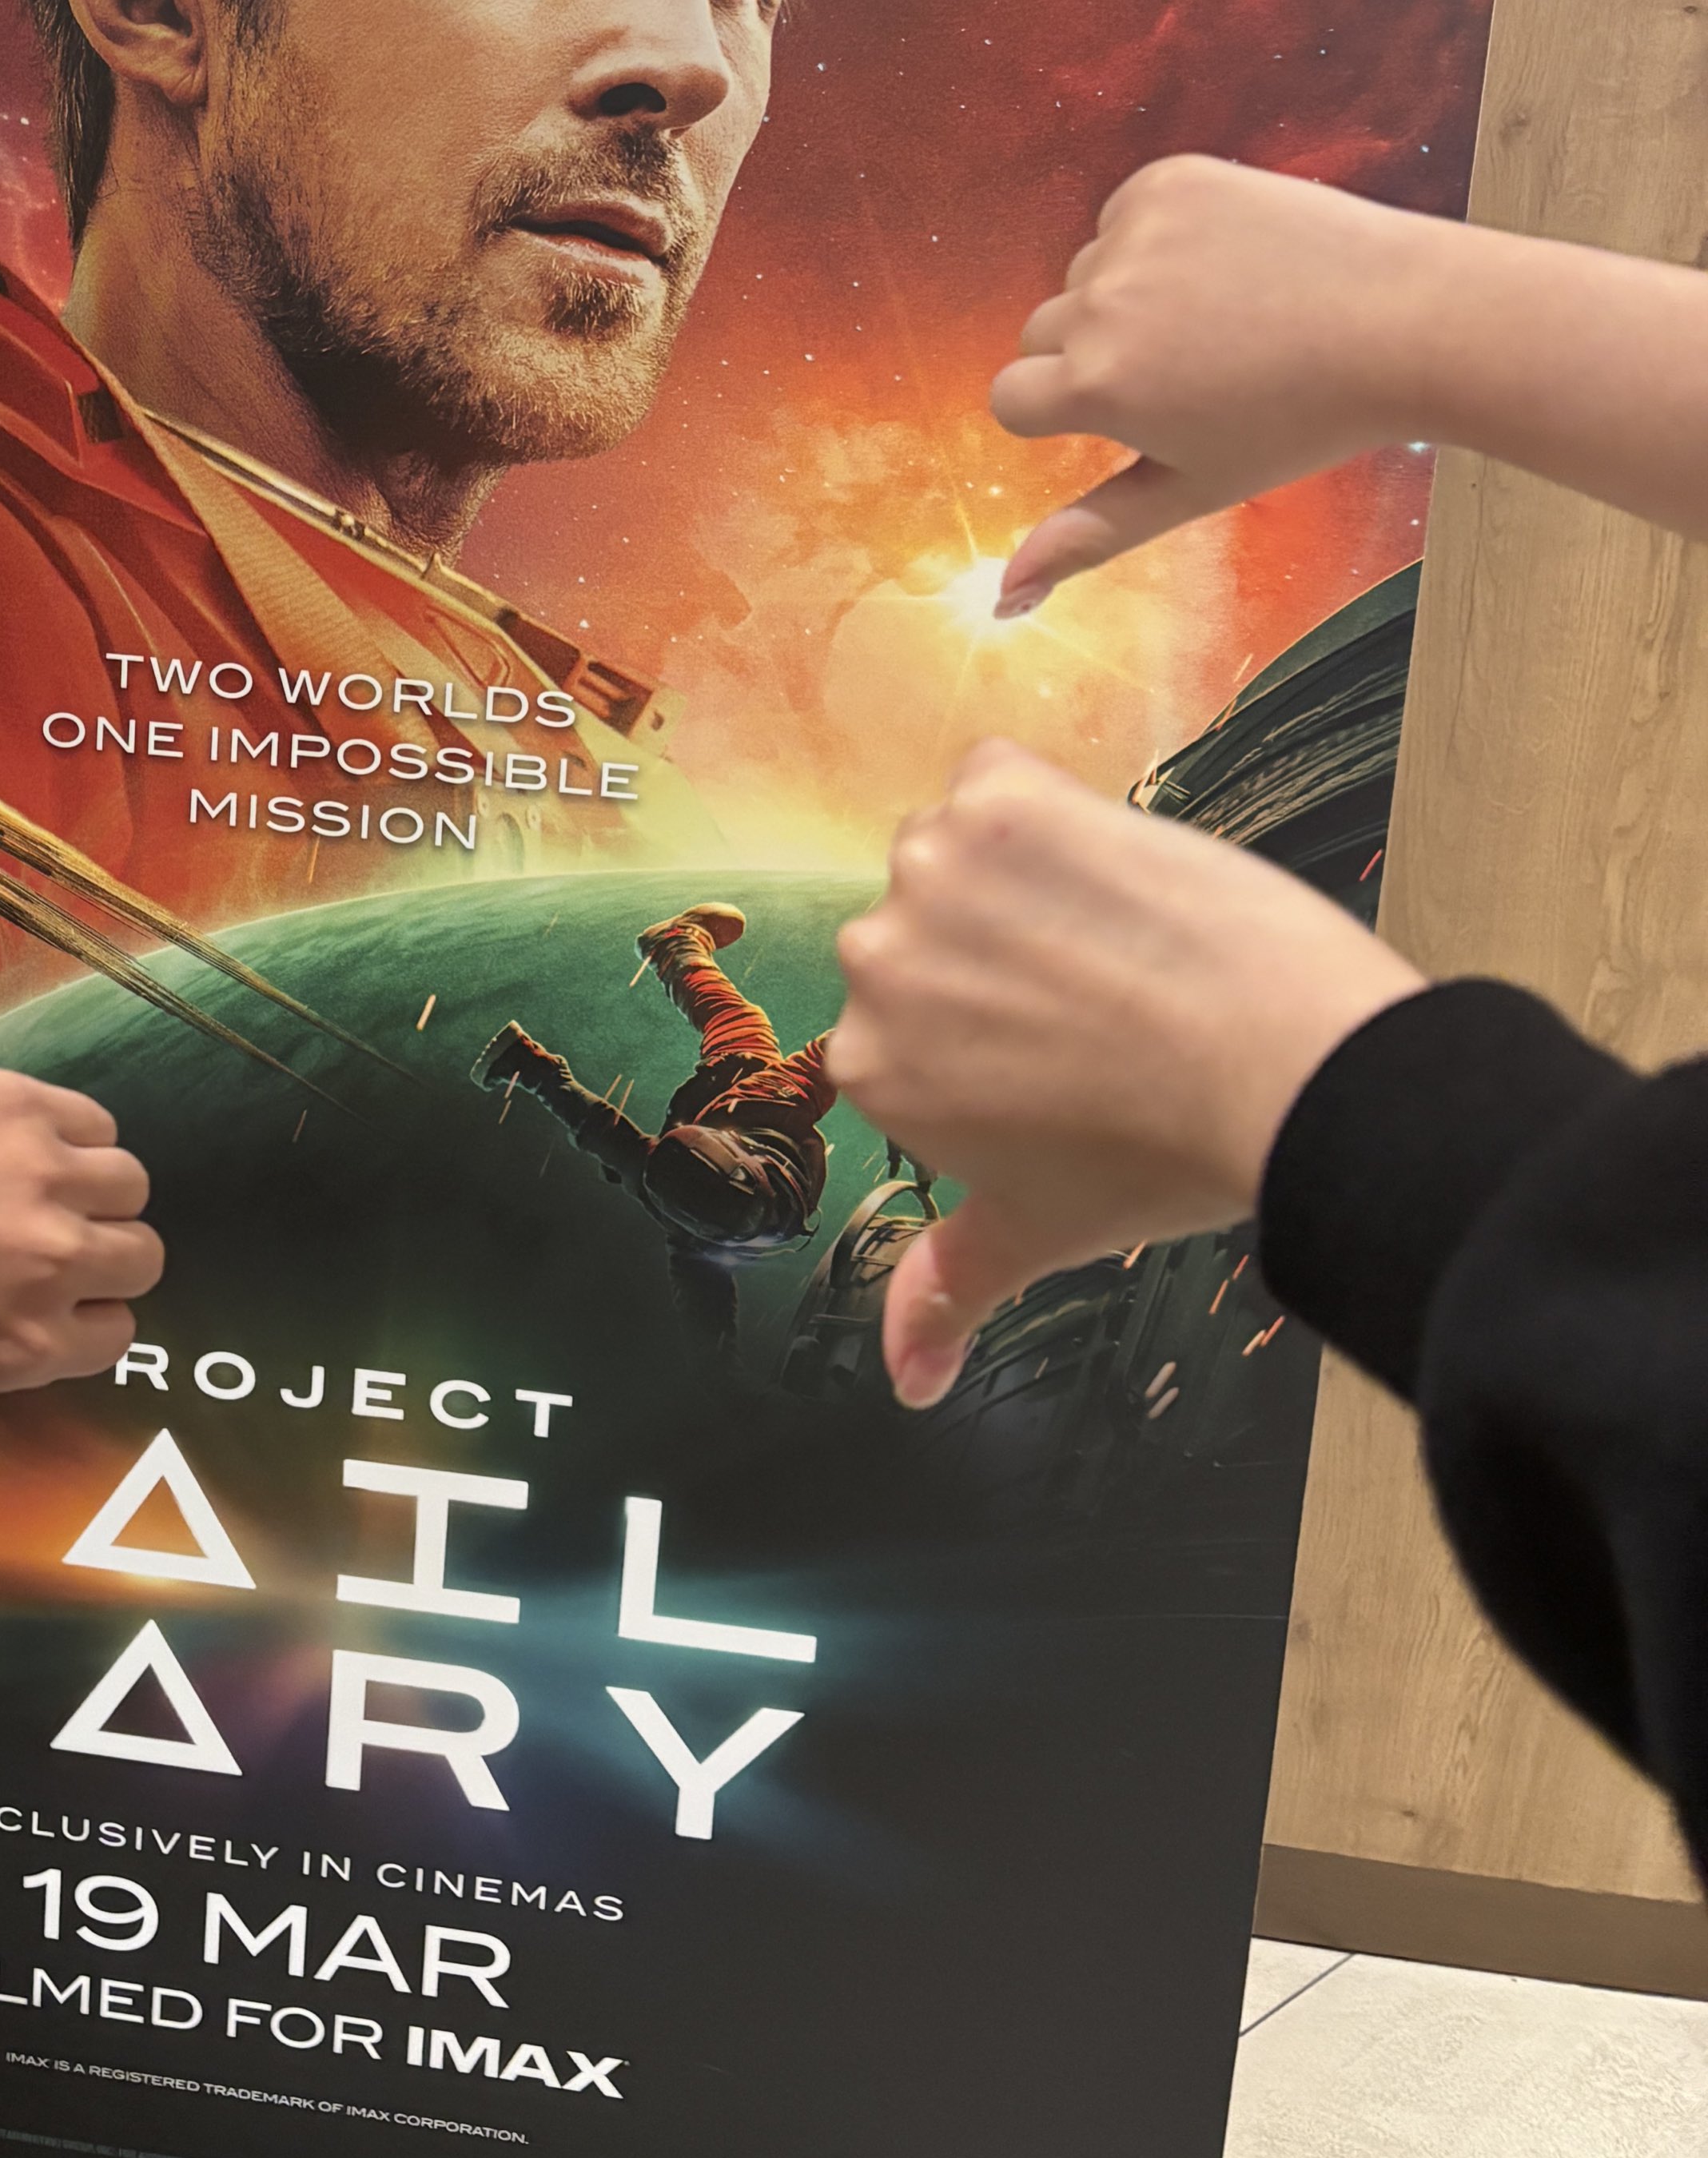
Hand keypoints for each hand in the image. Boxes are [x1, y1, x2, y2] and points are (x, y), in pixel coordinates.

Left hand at [0, 1063, 161, 1588]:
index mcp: (27, 1344)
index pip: (115, 1335)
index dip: (77, 1322)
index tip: (30, 1305)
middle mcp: (55, 1263)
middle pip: (140, 1257)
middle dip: (100, 1258)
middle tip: (37, 1247)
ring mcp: (46, 1178)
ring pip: (128, 1185)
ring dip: (95, 1191)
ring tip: (34, 1191)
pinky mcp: (26, 1105)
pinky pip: (95, 1123)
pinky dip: (74, 1133)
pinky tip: (20, 1145)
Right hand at [826, 739, 1422, 1409]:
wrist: (1284, 1069)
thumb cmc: (1167, 1155)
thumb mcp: (1039, 1233)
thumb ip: (945, 1289)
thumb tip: (907, 1381)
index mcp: (872, 1066)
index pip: (908, 1018)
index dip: (992, 1028)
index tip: (1060, 1050)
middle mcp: (875, 963)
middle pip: (926, 928)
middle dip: (1001, 951)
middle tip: (1100, 1003)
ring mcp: (930, 873)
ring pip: (962, 850)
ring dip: (1027, 875)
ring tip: (1119, 942)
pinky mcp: (998, 794)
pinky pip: (1000, 776)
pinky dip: (1053, 808)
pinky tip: (1117, 873)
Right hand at [993, 155, 1457, 614]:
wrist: (1409, 320)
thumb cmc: (1304, 419)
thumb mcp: (1193, 487)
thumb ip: (1090, 535)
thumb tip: (1004, 597)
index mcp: (1097, 385)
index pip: (1012, 397)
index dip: (1067, 410)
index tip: (1134, 409)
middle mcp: (1101, 303)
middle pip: (1044, 332)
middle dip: (1095, 351)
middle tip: (1193, 368)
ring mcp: (1134, 235)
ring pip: (1086, 272)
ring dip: (1129, 291)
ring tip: (1224, 314)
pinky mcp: (1168, 180)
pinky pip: (1126, 216)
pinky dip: (1163, 236)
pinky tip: (1230, 265)